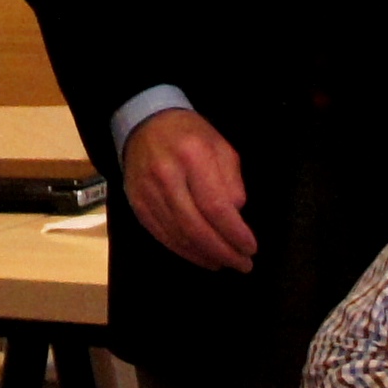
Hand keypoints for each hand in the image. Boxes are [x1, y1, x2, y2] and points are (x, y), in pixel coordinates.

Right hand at [123, 109, 257, 273]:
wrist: (145, 124)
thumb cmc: (190, 135)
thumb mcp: (221, 146)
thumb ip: (232, 181)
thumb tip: (236, 215)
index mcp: (192, 156)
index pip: (215, 206)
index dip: (234, 233)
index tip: (251, 248)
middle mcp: (166, 176)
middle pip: (195, 227)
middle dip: (222, 251)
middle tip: (243, 264)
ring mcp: (147, 192)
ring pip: (178, 236)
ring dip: (205, 256)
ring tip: (225, 263)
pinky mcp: (137, 204)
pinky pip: (162, 236)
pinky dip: (184, 251)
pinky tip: (202, 257)